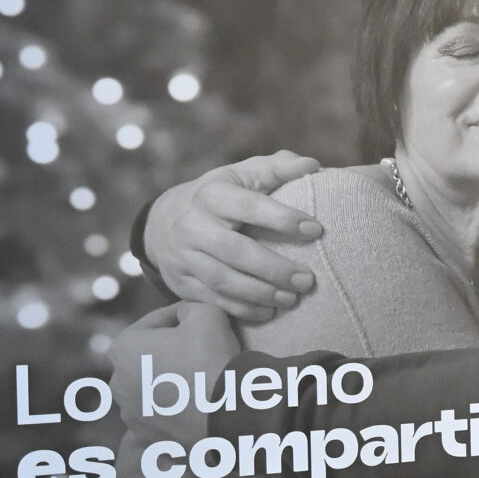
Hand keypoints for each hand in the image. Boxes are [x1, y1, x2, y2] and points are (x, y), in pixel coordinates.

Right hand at [142, 152, 323, 323]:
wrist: (162, 222)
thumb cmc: (221, 195)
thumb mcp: (243, 174)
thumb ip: (277, 168)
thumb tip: (312, 165)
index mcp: (212, 195)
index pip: (247, 205)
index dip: (282, 218)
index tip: (316, 229)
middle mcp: (193, 226)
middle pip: (234, 251)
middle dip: (273, 268)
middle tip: (308, 280)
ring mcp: (183, 257)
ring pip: (222, 280)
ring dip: (260, 293)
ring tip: (292, 299)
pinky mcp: (180, 283)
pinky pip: (212, 300)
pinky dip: (242, 309)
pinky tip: (269, 311)